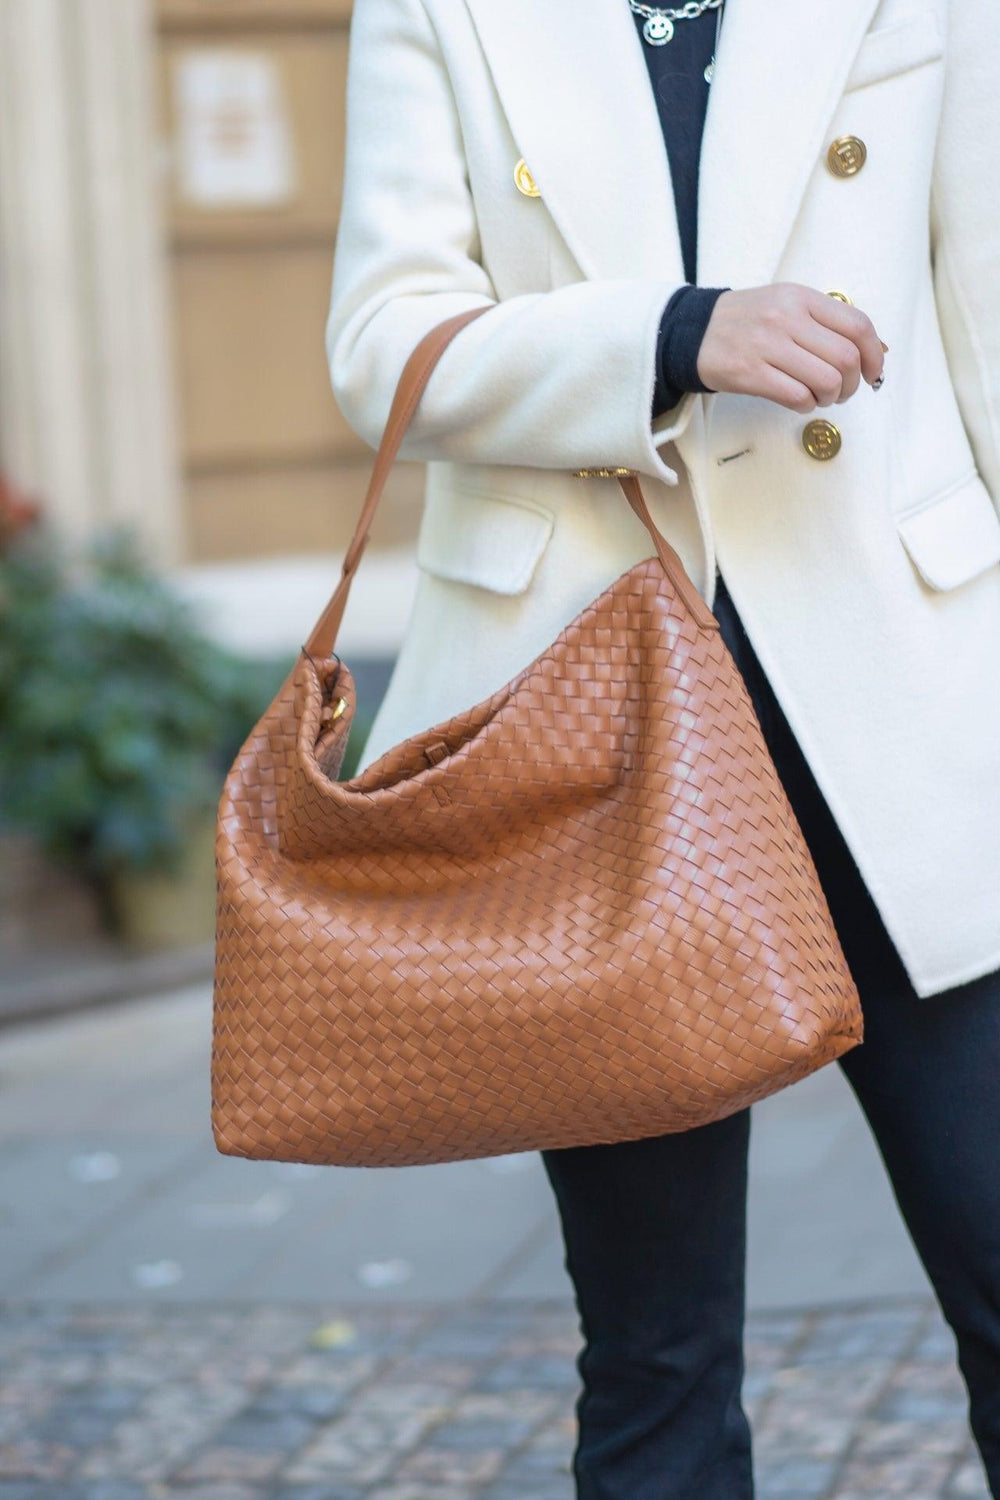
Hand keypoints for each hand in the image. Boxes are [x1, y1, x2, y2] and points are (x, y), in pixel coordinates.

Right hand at [696, 283, 886, 411]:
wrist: (695, 332)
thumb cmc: (748, 321)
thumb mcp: (787, 304)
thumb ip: (825, 322)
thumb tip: (873, 351)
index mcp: (801, 298)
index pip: (857, 325)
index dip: (874, 355)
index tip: (873, 373)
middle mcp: (787, 318)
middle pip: (845, 358)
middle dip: (852, 384)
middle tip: (842, 391)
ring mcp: (767, 345)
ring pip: (825, 381)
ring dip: (830, 397)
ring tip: (820, 397)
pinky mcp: (750, 373)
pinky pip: (797, 396)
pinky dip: (807, 405)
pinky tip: (800, 402)